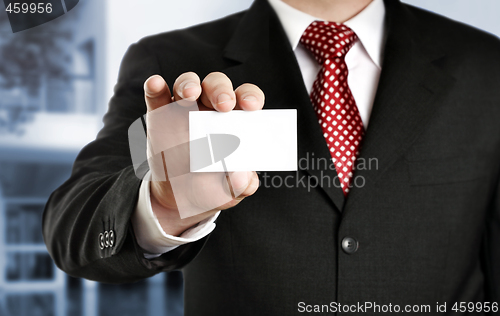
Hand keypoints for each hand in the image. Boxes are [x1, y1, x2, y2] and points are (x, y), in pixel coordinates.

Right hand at [143, 72, 263, 235]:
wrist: (180, 199)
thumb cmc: (213, 187)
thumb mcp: (230, 191)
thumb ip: (241, 184)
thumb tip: (243, 176)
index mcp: (235, 121)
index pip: (247, 97)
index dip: (250, 96)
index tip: (252, 106)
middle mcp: (210, 109)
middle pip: (217, 85)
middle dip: (221, 90)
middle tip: (224, 104)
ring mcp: (183, 109)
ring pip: (188, 84)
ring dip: (189, 84)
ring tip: (190, 94)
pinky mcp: (160, 115)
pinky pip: (157, 95)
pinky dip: (155, 87)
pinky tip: (156, 85)